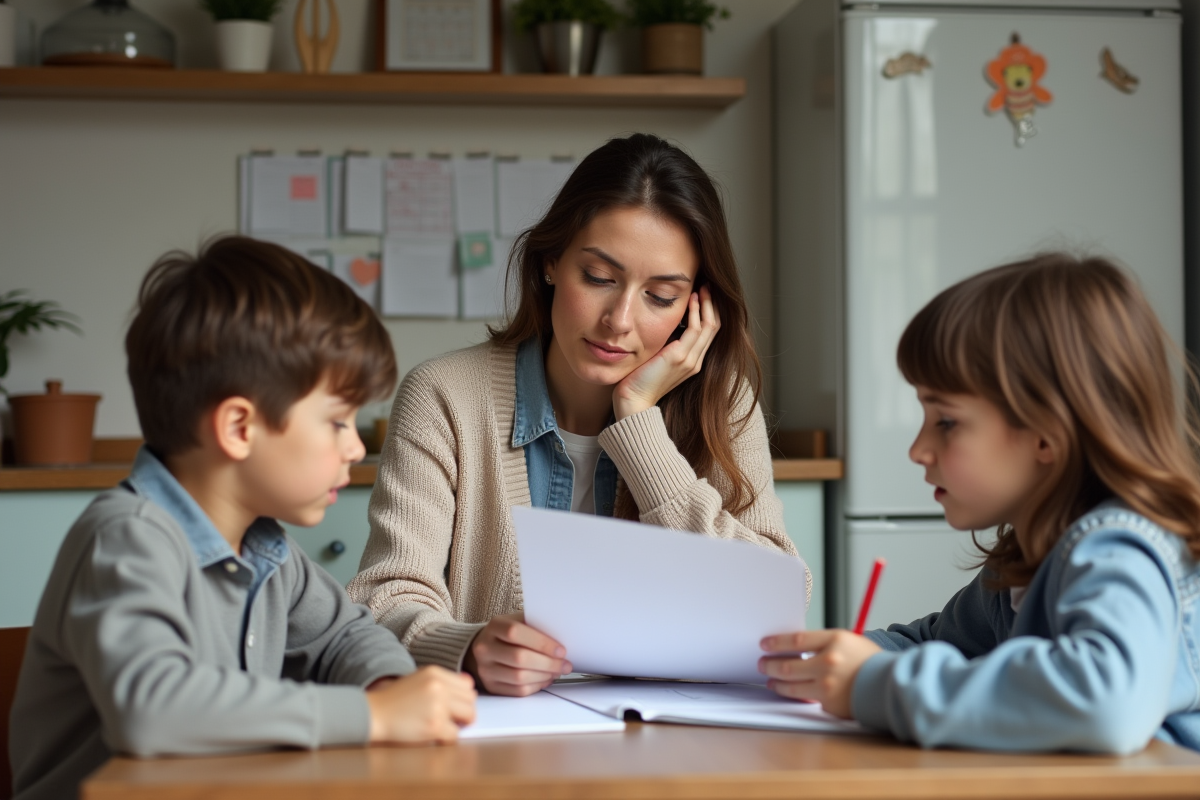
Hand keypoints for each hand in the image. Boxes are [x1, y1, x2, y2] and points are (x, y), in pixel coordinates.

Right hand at [366, 665, 476, 744]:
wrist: (373, 714)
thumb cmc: (395, 700)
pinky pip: (455, 735)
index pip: (468, 684)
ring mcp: (438, 705)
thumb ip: (442, 681)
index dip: (463, 698)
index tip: (454, 706)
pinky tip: (433, 735)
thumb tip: (470, 685)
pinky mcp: (434, 725)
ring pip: (469, 716)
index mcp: (435, 672)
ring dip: (458, 725)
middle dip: (464, 712)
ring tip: (443, 726)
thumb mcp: (418, 680)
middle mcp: (439, 686)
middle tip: (450, 719)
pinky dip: (446, 739)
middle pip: (471, 700)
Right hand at [463, 612, 571, 695]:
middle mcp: (485, 648)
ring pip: (519, 677)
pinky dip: (537, 686)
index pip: (515, 633)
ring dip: (544, 675)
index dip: (541, 642)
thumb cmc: (509, 634)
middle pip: (519, 658)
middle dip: (548, 663)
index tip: (561, 650)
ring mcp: (486, 669)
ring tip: (557, 671)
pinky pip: (518, 691)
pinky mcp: (492, 686)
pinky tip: (545, 679)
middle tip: (565, 664)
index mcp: (494, 627)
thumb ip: (537, 626)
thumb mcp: (519, 621)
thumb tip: (562, 638)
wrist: (486, 648)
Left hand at [612, 286, 720, 419]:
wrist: (633, 401)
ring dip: (707, 304)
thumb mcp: (657, 357)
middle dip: (712, 304)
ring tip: (702, 288)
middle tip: (707, 285)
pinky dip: (696, 312)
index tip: (702, 295)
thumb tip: (665, 324)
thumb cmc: (639, 380)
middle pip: (714, 327)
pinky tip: (691, 300)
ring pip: (709, 326)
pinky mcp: (680, 357)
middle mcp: (695, 361)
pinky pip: (695, 329)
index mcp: (692, 362)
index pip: (709, 332)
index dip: (709, 312)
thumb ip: (665, 344)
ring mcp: (690, 360)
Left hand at [758, 630, 881, 718]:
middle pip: (787, 665)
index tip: (764, 644)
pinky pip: (806, 699)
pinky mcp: (829, 704)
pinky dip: (795, 695)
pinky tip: (788, 691)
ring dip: (776, 683)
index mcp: (834, 640)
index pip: (795, 640)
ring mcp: (827, 685)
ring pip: (791, 686)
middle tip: (762, 664)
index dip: (776, 642)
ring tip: (770, 680)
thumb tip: (792, 647)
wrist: (889, 685)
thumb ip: (822, 643)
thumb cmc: (868, 661)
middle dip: (769, 665)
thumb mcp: (847, 641)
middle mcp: (828, 662)